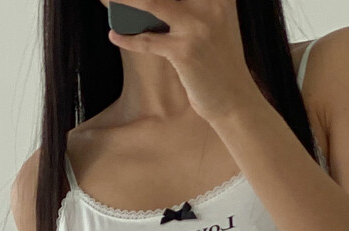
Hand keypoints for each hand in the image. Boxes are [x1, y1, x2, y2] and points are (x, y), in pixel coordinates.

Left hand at [107, 0, 259, 123]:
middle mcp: (209, 5)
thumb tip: (148, 6)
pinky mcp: (184, 51)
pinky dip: (128, 38)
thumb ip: (190, 10)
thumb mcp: (213, 27)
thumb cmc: (219, 65)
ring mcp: (196, 27)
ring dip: (123, 1)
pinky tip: (113, 35)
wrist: (235, 102)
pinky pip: (148, 40)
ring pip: (151, 3)